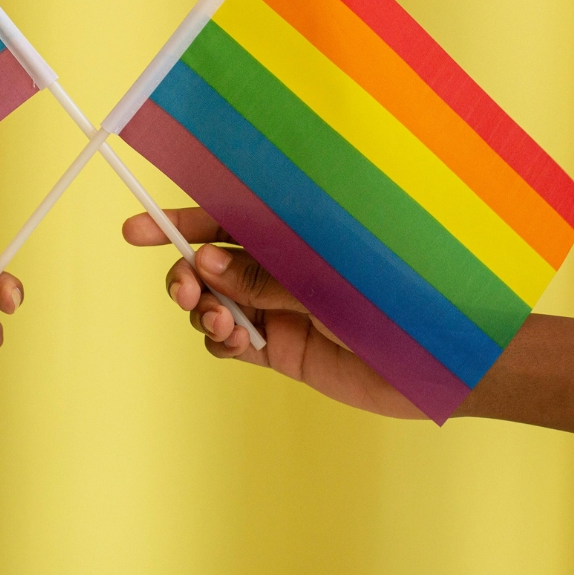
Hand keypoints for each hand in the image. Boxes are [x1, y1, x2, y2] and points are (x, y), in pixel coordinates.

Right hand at [123, 208, 422, 418]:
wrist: (440, 356)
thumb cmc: (396, 294)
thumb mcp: (322, 275)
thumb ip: (260, 273)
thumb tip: (202, 264)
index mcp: (289, 231)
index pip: (222, 218)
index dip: (176, 221)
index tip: (133, 229)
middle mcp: (278, 266)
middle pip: (206, 264)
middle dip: (184, 274)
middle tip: (186, 290)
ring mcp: (277, 307)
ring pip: (212, 304)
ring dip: (202, 310)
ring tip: (221, 321)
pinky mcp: (281, 349)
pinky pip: (229, 342)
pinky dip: (220, 341)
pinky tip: (234, 340)